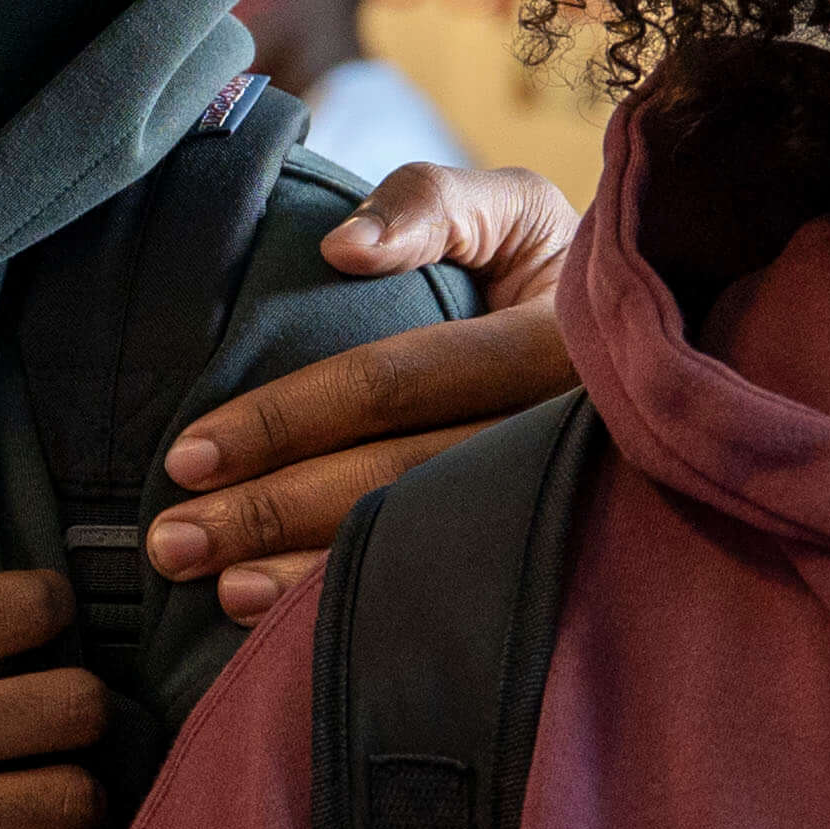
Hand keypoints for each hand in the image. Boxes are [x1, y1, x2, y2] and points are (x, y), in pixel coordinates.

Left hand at [144, 162, 585, 619]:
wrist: (660, 349)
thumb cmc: (557, 271)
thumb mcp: (516, 210)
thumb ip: (431, 202)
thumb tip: (341, 248)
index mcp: (552, 340)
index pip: (394, 382)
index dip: (286, 419)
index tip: (187, 455)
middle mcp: (563, 435)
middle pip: (395, 481)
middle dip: (271, 514)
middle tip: (168, 542)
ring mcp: (563, 506)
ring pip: (418, 549)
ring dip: (304, 578)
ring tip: (211, 588)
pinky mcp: (553, 555)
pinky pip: (446, 590)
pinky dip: (360, 610)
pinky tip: (286, 626)